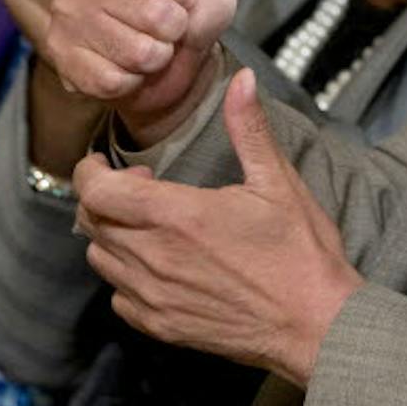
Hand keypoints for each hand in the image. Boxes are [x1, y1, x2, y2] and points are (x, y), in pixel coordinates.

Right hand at [45, 0, 236, 142]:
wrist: (174, 63)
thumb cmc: (192, 2)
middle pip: (154, 11)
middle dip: (176, 26)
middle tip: (167, 21)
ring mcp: (65, 10)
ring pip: (136, 49)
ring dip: (157, 56)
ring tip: (150, 43)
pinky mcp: (59, 54)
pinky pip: (112, 78)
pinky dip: (134, 81)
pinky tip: (127, 69)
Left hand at [72, 68, 359, 384]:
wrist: (317, 325)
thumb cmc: (302, 254)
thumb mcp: (278, 182)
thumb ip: (248, 128)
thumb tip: (241, 80)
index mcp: (178, 215)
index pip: (96, 190)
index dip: (90, 171)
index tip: (103, 164)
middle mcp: (156, 257)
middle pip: (92, 221)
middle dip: (104, 197)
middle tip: (141, 187)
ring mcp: (155, 296)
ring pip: (100, 259)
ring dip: (112, 235)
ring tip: (149, 225)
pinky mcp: (162, 326)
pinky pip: (118, 297)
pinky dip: (126, 277)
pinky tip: (159, 266)